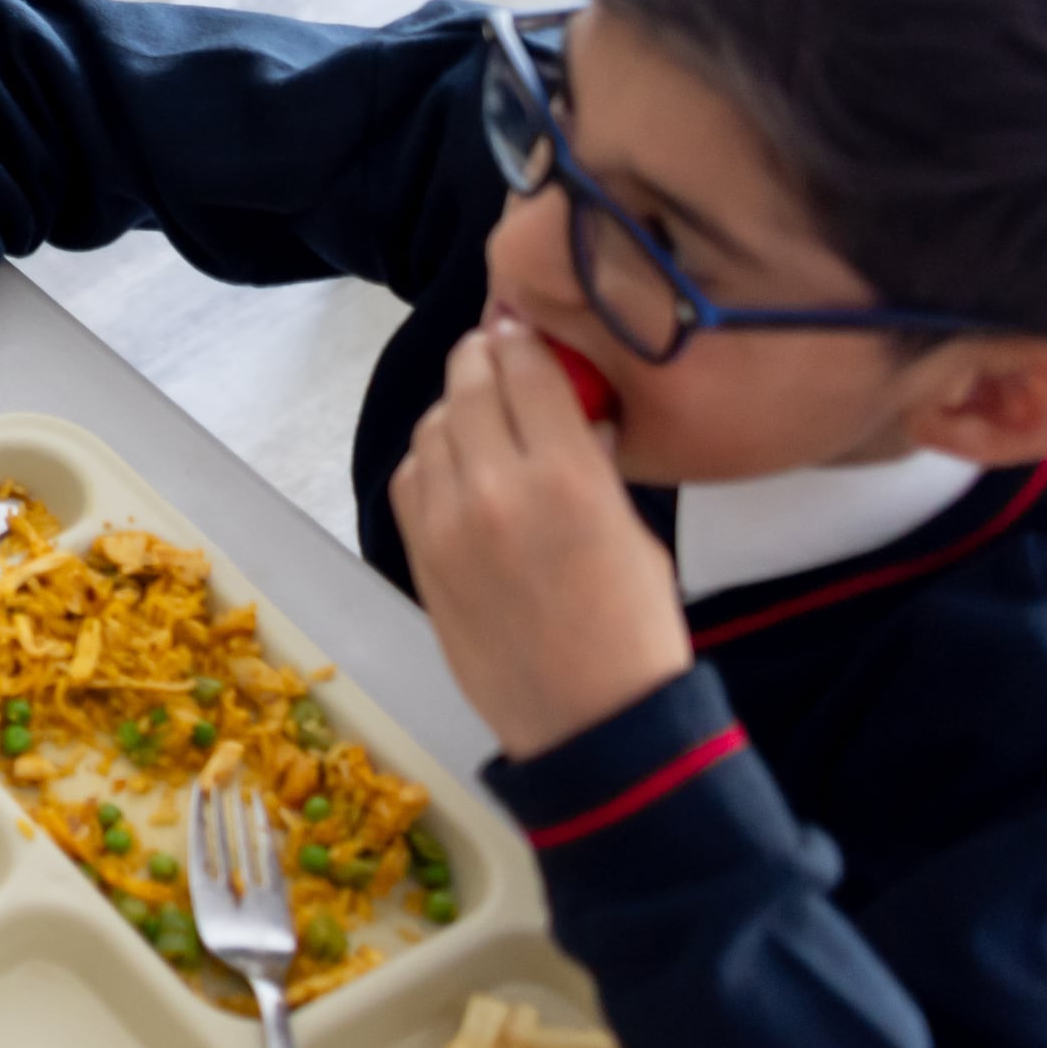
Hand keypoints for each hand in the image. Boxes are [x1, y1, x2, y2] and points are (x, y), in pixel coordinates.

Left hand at [392, 306, 691, 759]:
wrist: (590, 721)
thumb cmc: (636, 630)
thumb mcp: (636, 532)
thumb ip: (595, 463)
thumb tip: (574, 409)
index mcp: (569, 478)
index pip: (528, 369)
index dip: (526, 338)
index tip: (527, 326)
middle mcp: (497, 489)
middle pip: (470, 385)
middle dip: (485, 359)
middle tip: (498, 351)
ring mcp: (447, 523)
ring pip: (433, 426)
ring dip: (456, 407)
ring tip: (483, 411)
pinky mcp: (419, 554)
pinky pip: (410, 476)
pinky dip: (430, 457)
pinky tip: (458, 465)